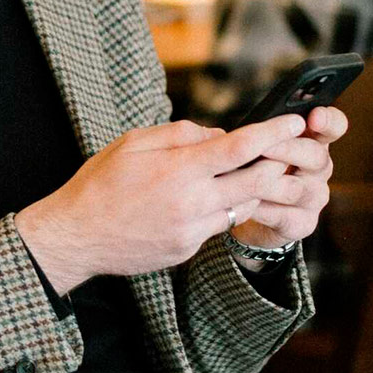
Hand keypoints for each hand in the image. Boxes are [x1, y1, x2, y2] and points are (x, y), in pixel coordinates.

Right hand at [15, 111, 340, 294]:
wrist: (76, 237)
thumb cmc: (100, 183)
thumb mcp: (133, 143)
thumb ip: (179, 134)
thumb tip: (219, 133)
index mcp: (178, 171)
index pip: (241, 148)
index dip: (274, 134)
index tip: (295, 123)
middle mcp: (192, 203)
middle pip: (258, 181)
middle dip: (278, 163)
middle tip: (285, 151)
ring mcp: (192, 231)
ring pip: (244, 206)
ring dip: (252, 188)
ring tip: (244, 173)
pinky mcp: (187, 250)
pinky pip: (219, 225)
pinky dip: (222, 208)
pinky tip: (203, 199)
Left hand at [228, 104, 346, 251]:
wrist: (245, 213)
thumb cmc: (250, 169)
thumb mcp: (254, 145)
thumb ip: (260, 134)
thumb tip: (248, 128)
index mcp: (312, 141)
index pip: (334, 126)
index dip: (328, 120)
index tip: (314, 116)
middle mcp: (319, 168)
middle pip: (316, 156)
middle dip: (287, 149)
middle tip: (263, 147)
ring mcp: (314, 198)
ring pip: (299, 188)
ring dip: (270, 181)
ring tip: (245, 177)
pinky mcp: (302, 224)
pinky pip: (284, 216)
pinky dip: (262, 209)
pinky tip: (244, 204)